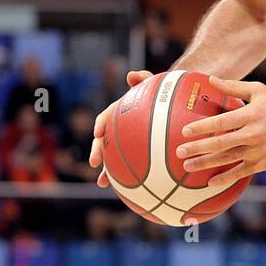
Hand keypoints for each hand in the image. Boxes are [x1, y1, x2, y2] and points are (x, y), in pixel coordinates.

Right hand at [88, 69, 151, 186]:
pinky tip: (132, 190)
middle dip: (97, 151)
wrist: (170, 104)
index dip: (101, 124)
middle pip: (103, 140)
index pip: (106, 117)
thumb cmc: (161, 93)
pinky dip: (127, 176)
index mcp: (120, 111)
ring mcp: (126, 140)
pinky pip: (130, 165)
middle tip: (95, 162)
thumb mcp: (154, 84)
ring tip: (102, 182)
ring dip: (106, 170)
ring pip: (112, 156)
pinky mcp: (136, 151)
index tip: (98, 132)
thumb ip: (143, 79)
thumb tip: (131, 74)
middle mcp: (119, 127)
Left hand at [175, 77, 265, 188]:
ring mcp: (258, 151)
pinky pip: (240, 173)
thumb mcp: (259, 92)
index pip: (222, 122)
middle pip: (221, 143)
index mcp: (251, 115)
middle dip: (198, 148)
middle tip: (180, 151)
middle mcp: (254, 134)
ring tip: (187, 166)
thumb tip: (210, 80)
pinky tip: (210, 181)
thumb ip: (233, 87)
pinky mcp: (262, 163)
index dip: (202, 127)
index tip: (185, 131)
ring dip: (206, 164)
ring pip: (228, 159)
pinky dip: (225, 178)